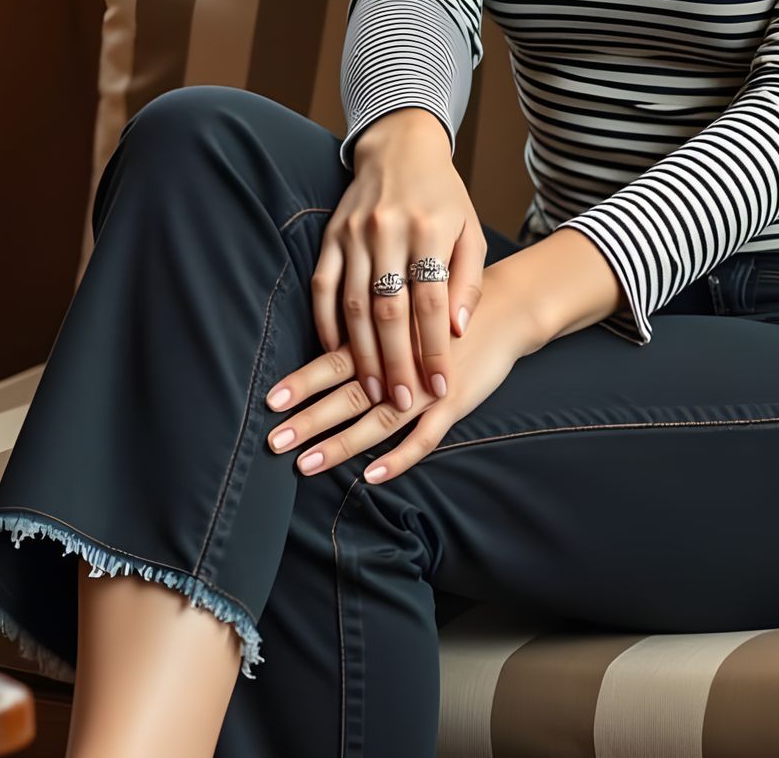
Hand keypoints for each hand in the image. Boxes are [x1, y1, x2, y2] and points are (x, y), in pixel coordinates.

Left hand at [265, 258, 546, 483]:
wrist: (509, 306)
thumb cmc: (451, 305)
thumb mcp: (412, 303)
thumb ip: (376, 322)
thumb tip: (328, 341)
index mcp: (387, 337)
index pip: (335, 362)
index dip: (303, 382)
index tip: (270, 400)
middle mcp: (402, 364)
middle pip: (348, 396)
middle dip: (308, 420)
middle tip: (273, 441)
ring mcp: (429, 387)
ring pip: (378, 421)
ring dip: (340, 444)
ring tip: (304, 464)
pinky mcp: (456, 403)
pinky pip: (424, 437)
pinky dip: (398, 457)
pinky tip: (371, 476)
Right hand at [315, 110, 486, 411]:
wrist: (401, 147)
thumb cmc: (444, 197)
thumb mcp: (470, 231)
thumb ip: (468, 281)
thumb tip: (457, 331)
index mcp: (430, 229)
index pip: (431, 302)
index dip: (434, 349)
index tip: (438, 388)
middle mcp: (389, 231)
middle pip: (390, 310)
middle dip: (396, 363)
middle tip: (402, 403)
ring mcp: (355, 234)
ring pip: (354, 305)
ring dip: (362, 354)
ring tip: (373, 392)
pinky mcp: (330, 236)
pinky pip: (323, 287)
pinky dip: (326, 323)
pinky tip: (335, 355)